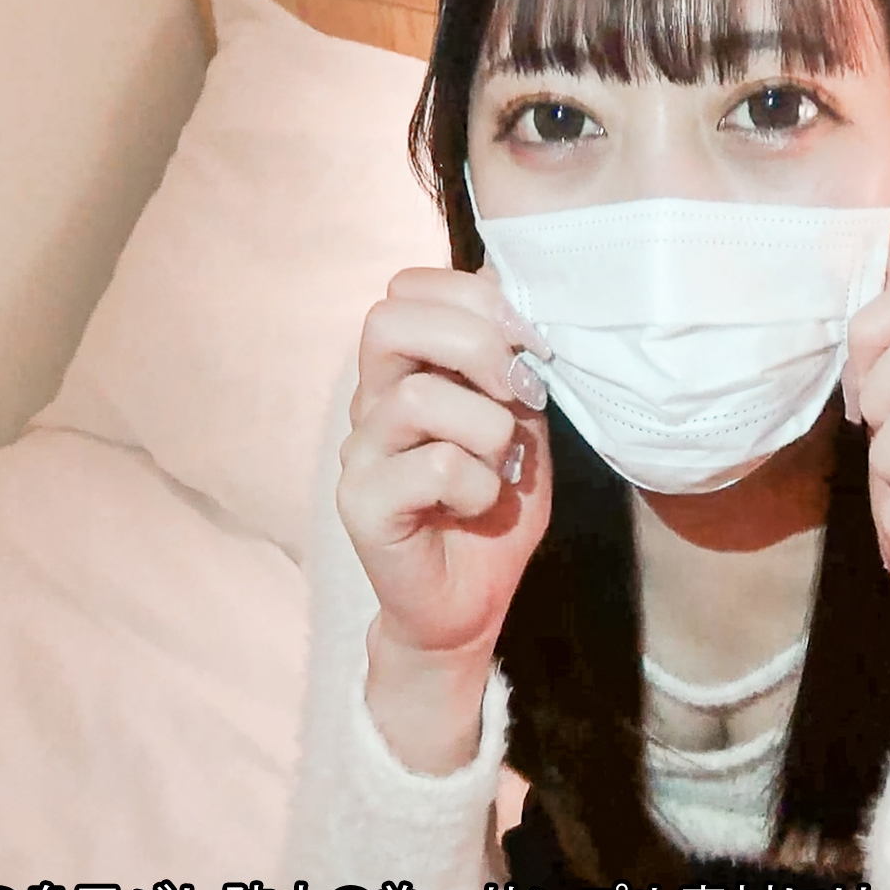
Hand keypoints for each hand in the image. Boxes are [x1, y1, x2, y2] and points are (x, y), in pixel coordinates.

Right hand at [336, 264, 553, 681]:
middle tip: (517, 391)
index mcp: (406, 371)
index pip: (407, 288)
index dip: (473, 298)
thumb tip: (509, 293)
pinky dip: (478, 486)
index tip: (529, 343)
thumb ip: (511, 364)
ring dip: (487, 431)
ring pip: (418, 400)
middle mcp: (371, 402)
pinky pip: (432, 467)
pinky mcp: (360, 504)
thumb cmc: (495, 506)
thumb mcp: (520, 421)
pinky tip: (478, 506)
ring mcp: (359, 452)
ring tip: (500, 468)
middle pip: (387, 320)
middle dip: (473, 344)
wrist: (474, 601)